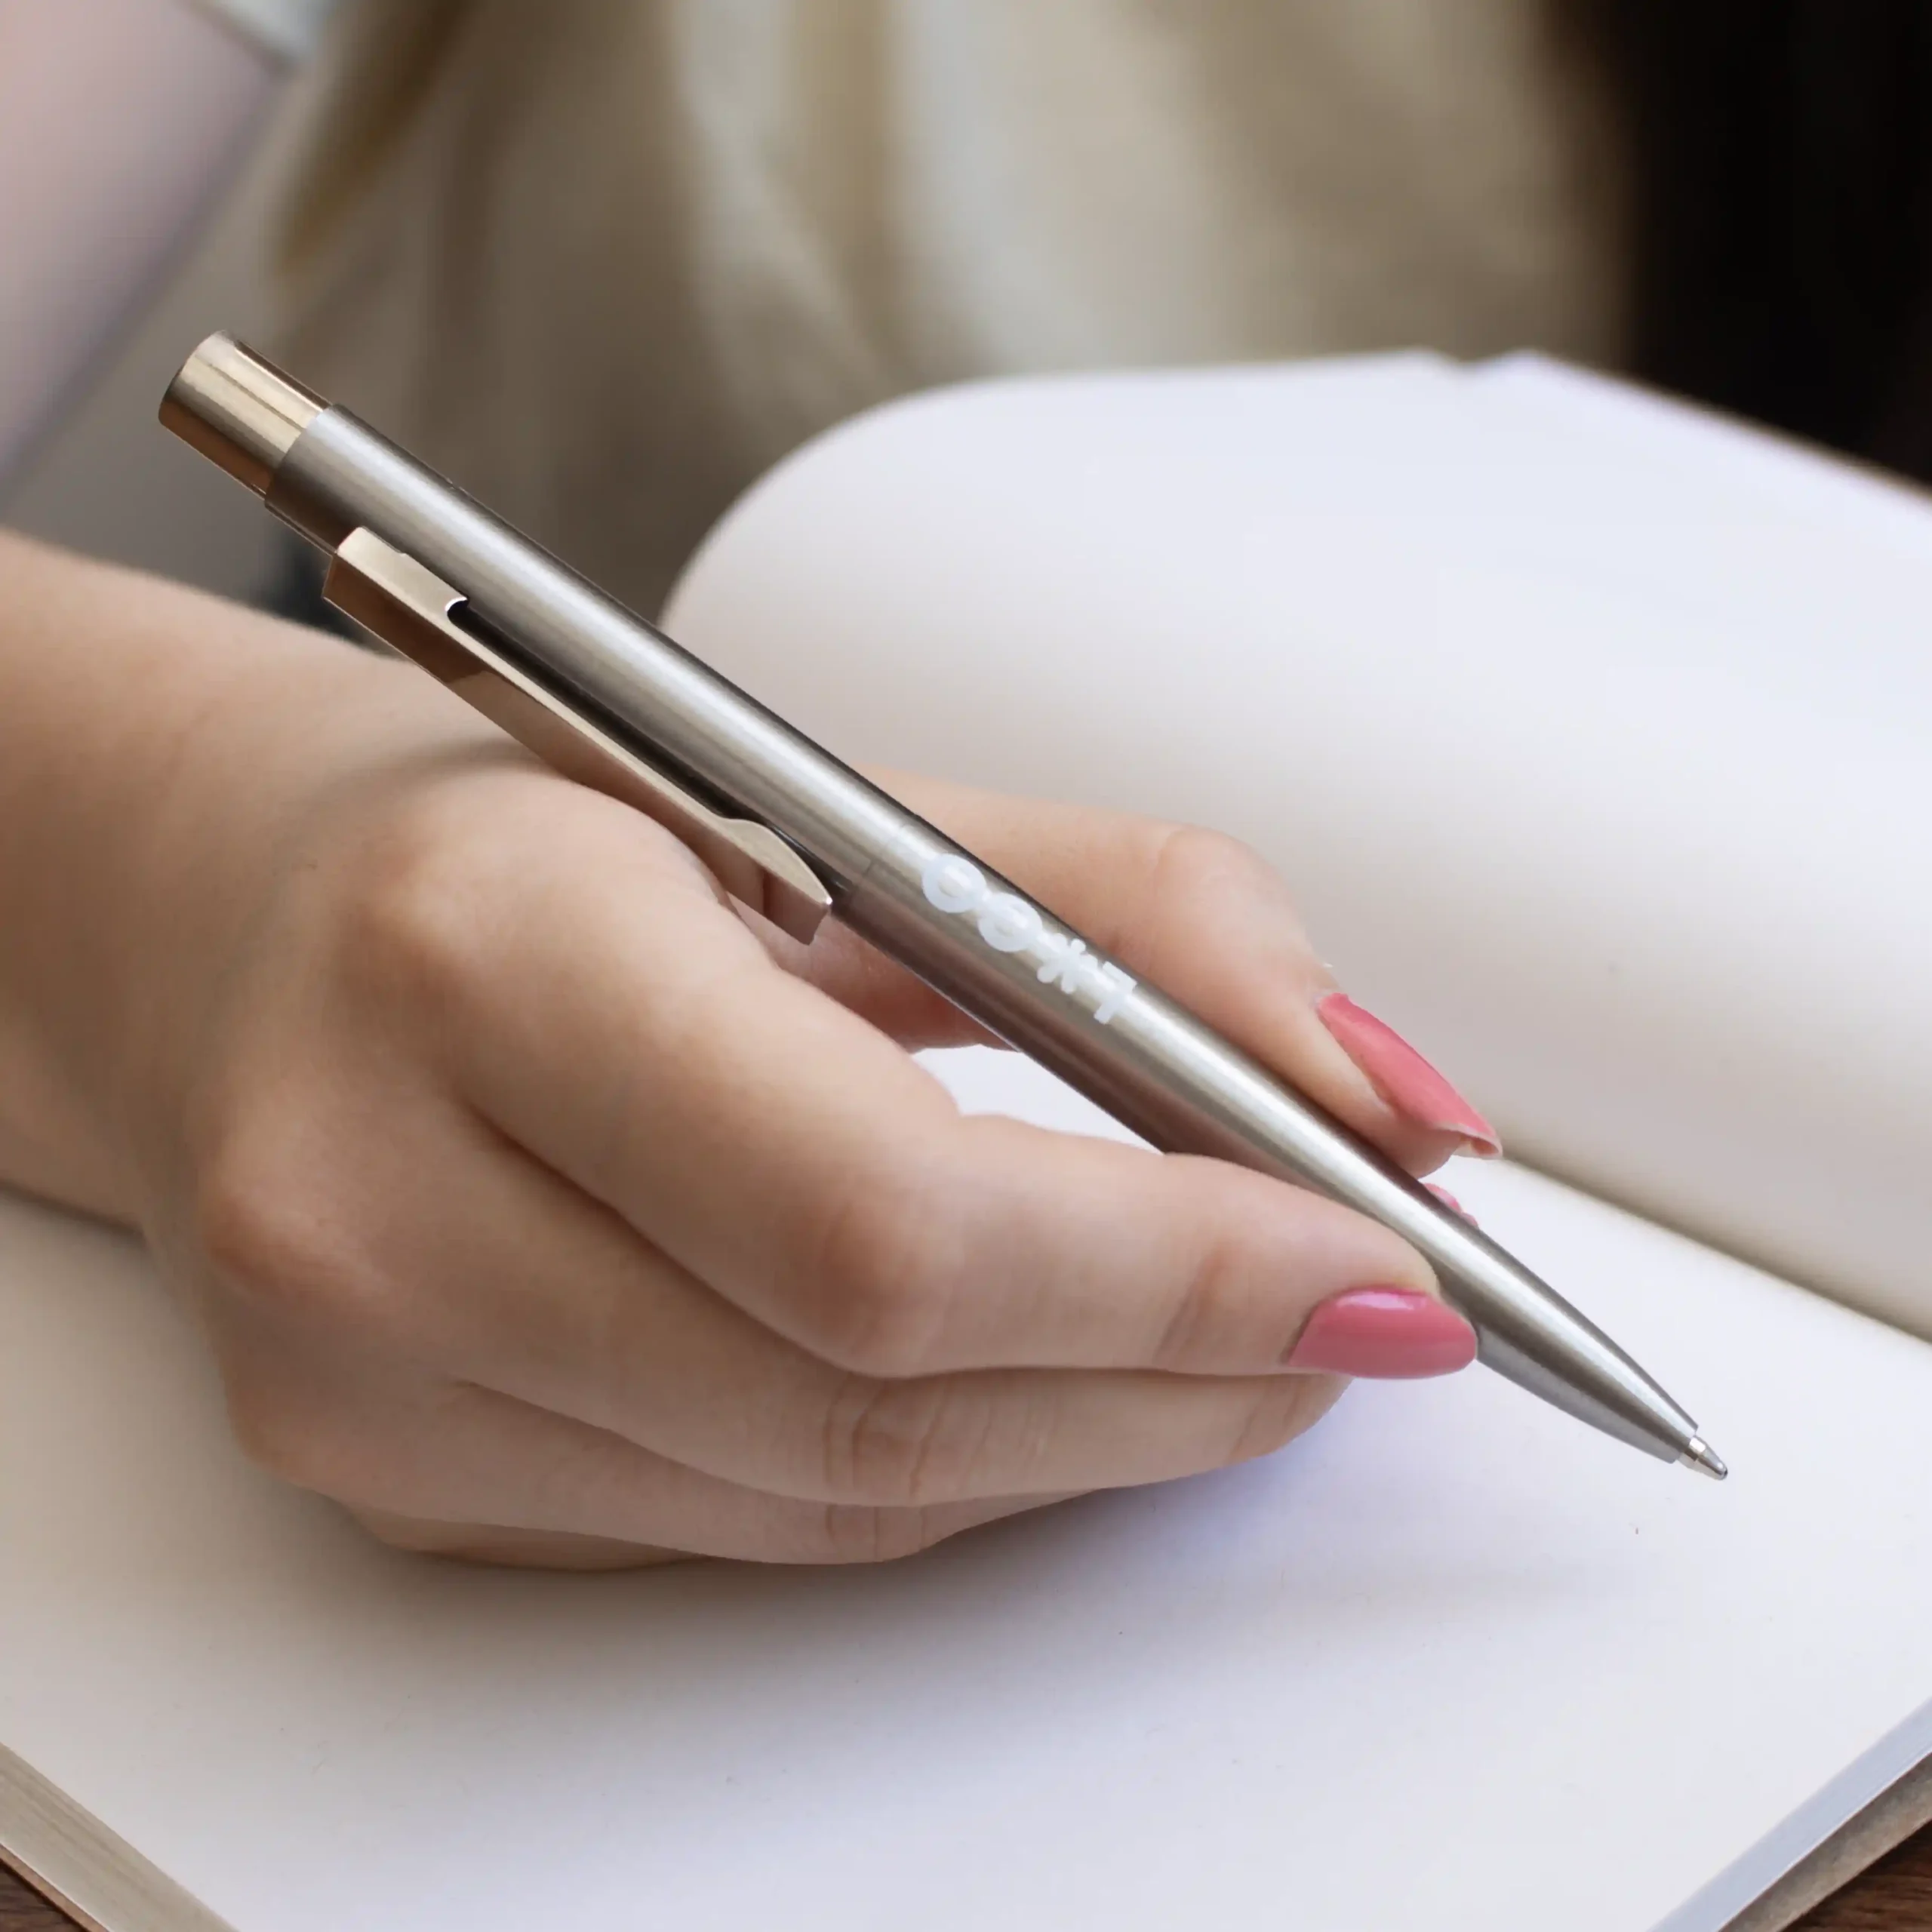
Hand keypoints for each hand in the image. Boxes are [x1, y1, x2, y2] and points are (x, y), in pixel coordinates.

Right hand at [16, 556, 1487, 1567]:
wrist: (248, 919)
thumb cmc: (541, 826)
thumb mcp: (832, 798)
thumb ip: (1137, 925)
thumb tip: (1392, 1103)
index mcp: (482, 954)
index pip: (879, 1214)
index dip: (1172, 1266)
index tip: (1387, 1259)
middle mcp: (377, 1199)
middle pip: (878, 1392)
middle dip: (1185, 1369)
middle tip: (1364, 1311)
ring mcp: (366, 1381)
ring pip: (838, 1493)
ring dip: (1096, 1434)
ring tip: (1244, 1343)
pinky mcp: (391, 1479)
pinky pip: (756, 1521)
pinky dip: (945, 1460)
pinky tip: (1046, 1381)